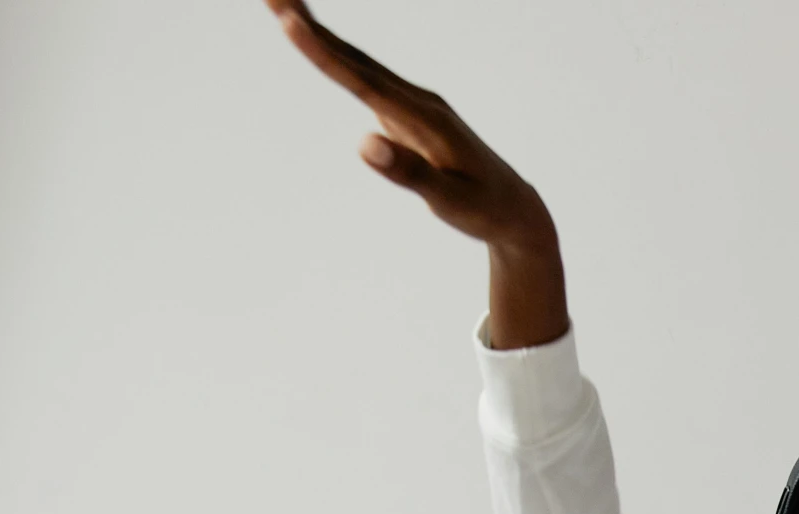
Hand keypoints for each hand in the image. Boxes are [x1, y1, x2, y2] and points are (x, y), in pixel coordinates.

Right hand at [267, 0, 566, 346]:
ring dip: (319, 34)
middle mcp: (417, 101)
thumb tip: (364, 143)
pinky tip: (318, 43)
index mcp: (424, 118)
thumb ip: (409, 173)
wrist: (515, 209)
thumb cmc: (484, 209)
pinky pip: (365, 78)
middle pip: (355, 58)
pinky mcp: (409, 113)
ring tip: (283, 7)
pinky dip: (337, 57)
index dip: (322, 51)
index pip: (362, 80)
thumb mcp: (450, 201)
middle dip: (310, 25)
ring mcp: (413, 104)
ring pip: (358, 63)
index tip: (288, 20)